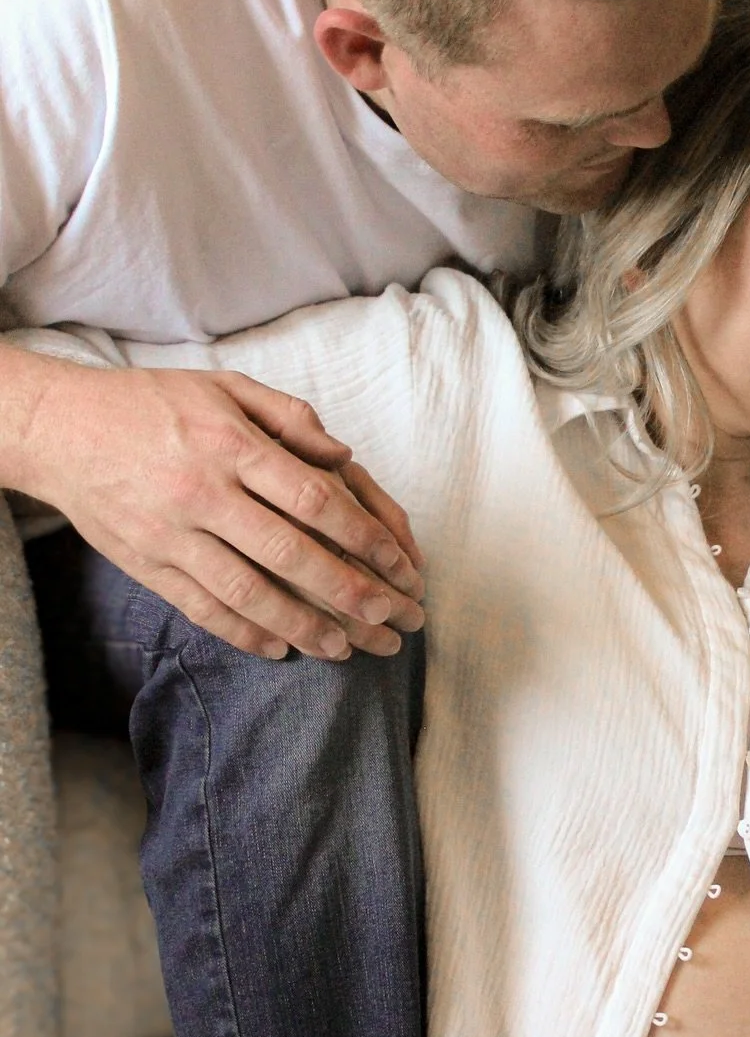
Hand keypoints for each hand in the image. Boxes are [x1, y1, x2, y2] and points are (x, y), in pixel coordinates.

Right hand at [8, 354, 424, 659]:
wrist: (59, 428)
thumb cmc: (154, 403)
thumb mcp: (224, 387)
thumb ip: (290, 418)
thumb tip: (345, 458)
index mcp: (233, 445)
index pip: (316, 500)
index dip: (367, 538)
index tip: (403, 567)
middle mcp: (204, 493)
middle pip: (291, 554)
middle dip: (349, 593)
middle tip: (392, 620)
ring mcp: (171, 534)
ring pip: (248, 593)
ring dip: (304, 626)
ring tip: (346, 649)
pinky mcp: (145, 564)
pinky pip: (201, 609)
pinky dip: (244, 634)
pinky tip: (280, 649)